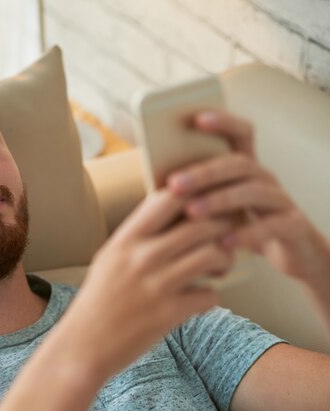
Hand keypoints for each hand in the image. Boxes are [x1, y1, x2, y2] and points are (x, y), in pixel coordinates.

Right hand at [58, 188, 233, 381]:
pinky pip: (210, 294)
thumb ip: (138, 235)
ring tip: (219, 268)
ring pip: (212, 255)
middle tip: (223, 238)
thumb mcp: (109, 258)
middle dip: (221, 229)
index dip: (194, 196)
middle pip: (200, 225)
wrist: (83, 344)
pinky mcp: (168, 314)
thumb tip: (174, 214)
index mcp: (125, 240)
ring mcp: (156, 285)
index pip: (168, 199)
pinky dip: (212, 296)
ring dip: (224, 260)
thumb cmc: (99, 299)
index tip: (202, 207)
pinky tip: (201, 297)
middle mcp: (141, 257)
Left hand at [167, 110, 329, 284]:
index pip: (240, 133)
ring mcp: (281, 200)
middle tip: (174, 184)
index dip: (223, 122)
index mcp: (246, 167)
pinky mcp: (293, 226)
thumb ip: (197, 193)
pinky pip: (272, 226)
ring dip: (220, 200)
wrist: (289, 252)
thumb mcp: (219, 205)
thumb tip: (157, 184)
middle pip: (238, 164)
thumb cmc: (242, 224)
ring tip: (192, 212)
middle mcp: (265, 177)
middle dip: (204, 172)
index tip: (197, 118)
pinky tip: (223, 242)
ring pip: (254, 191)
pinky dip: (247, 234)